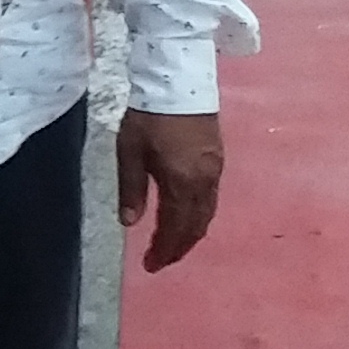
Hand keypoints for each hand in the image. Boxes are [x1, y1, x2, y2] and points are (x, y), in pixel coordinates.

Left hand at [117, 108, 223, 268]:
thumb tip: (130, 223)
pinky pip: (212, 199)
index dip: (164, 249)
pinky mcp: (218, 161)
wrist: (179, 83)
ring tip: (173, 246)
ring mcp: (215, 171)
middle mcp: (204, 182)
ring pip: (207, 214)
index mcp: (182, 182)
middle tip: (161, 261)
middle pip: (196, 226)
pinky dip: (199, 216)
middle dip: (179, 247)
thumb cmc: (149, 118)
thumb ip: (131, 189)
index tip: (151, 266)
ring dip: (191, 234)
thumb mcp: (129, 153)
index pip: (175, 227)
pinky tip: (187, 218)